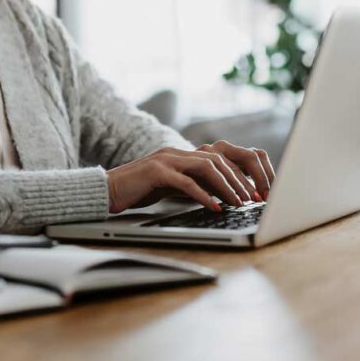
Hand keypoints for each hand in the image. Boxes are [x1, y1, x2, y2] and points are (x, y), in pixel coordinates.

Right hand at [107, 141, 275, 213]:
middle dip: (238, 179)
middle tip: (251, 198)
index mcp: (182, 154)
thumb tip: (220, 197)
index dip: (238, 174)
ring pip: (206, 167)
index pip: (219, 158)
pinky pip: (186, 182)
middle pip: (218, 160)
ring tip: (238, 202)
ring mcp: (166, 159)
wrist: (107, 190)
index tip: (252, 192)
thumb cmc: (139, 191)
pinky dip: (203, 195)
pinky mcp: (156, 172)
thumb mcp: (171, 186)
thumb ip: (193, 185)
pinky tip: (214, 207)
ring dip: (226, 186)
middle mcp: (177, 152)